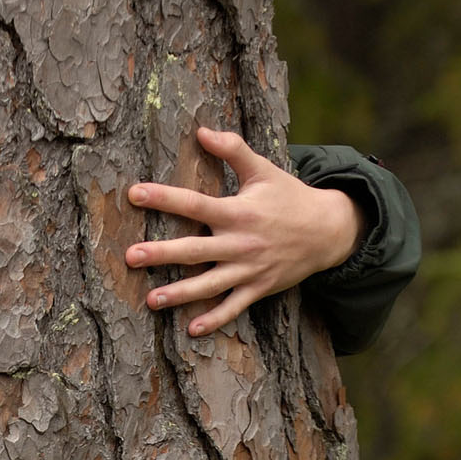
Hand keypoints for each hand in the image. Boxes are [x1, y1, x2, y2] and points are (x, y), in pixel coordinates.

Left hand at [125, 127, 362, 336]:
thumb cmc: (289, 197)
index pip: (194, 203)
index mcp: (238, 212)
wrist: (329, 230)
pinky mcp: (259, 288)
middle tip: (131, 257)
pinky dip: (215, 320)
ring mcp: (250, 269)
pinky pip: (235, 307)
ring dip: (180, 294)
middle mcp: (241, 243)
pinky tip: (191, 329)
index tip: (134, 193)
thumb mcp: (263, 170)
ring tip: (150, 301)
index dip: (164, 197)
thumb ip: (233, 150)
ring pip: (210, 285)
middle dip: (162, 254)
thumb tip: (201, 130)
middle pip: (195, 250)